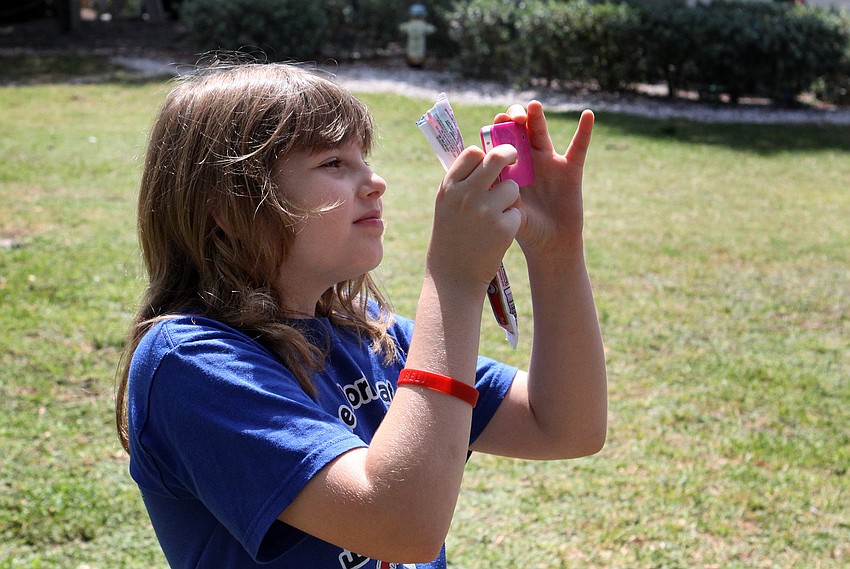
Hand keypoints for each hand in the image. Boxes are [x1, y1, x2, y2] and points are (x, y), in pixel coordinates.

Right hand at [426, 145, 521, 290]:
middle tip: (515, 156)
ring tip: (495, 217)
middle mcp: (466, 195)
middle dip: (509, 154)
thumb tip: (482, 158)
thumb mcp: (446, 208)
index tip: (490, 158)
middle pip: (496, 159)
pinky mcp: (503, 228)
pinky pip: (516, 212)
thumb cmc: (450, 240)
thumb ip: (462, 184)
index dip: (483, 155)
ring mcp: (486, 211)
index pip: (472, 153)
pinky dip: (511, 221)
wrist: (453, 278)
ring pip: (512, 187)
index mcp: (450, 188)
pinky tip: (497, 235)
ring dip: (509, 198)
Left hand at [493, 102, 594, 261]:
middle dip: (514, 119)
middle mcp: (526, 161)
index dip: (495, 131)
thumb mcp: (513, 214)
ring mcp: (548, 162)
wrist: (551, 245)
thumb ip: (507, 198)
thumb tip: (501, 183)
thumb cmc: (527, 232)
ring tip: (533, 106)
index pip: (498, 142)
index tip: (493, 129)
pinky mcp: (570, 169)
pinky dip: (584, 131)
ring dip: (537, 117)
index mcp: (508, 169)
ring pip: (541, 133)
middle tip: (514, 120)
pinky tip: (587, 115)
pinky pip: (578, 147)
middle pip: (518, 130)